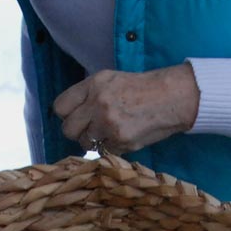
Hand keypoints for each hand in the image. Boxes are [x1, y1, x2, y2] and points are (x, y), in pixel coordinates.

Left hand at [53, 64, 199, 155]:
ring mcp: (108, 123)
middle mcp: (97, 103)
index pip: (60, 106)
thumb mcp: (110, 80)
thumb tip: (70, 114)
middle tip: (90, 129)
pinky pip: (103, 151)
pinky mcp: (120, 140)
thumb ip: (88, 94)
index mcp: (93, 85)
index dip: (66, 115)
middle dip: (77, 131)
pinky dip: (110, 147)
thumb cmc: (141, 88)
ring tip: (108, 133)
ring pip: (84, 143)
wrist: (170, 97)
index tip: (74, 117)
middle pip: (68, 128)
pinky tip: (122, 136)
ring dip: (93, 141)